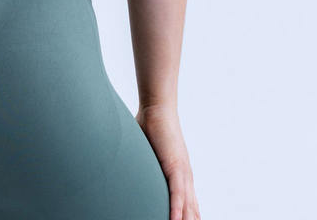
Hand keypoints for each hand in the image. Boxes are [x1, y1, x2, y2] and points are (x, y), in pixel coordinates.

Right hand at [136, 104, 200, 219]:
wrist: (156, 107)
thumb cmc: (150, 126)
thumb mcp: (147, 154)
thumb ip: (142, 165)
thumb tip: (125, 166)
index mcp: (180, 176)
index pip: (189, 206)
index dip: (188, 218)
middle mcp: (185, 178)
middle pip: (191, 210)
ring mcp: (182, 173)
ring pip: (187, 206)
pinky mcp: (175, 165)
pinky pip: (177, 193)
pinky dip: (177, 209)